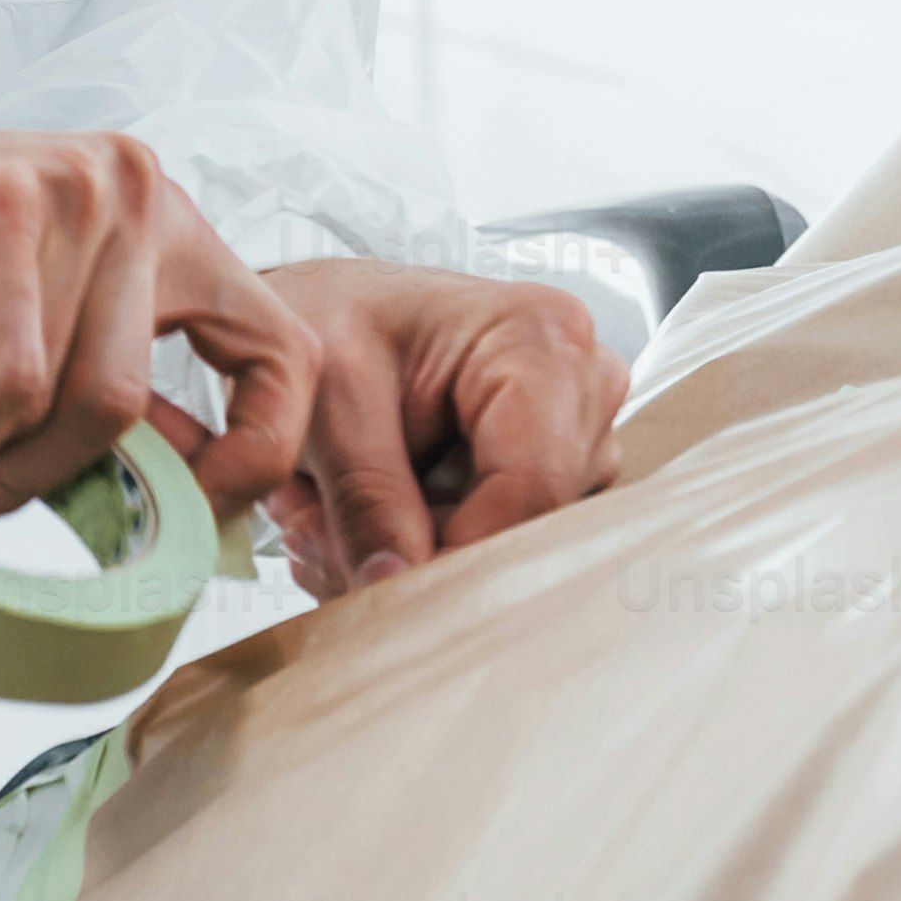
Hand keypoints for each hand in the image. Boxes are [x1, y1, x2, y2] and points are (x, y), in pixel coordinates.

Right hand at [0, 112, 300, 546]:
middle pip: (136, 405)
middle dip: (43, 479)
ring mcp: (72, 192)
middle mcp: (135, 192)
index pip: (281, 350)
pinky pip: (3, 385)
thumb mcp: (26, 323)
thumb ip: (99, 382)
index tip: (191, 513)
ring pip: (72, 404)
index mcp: (160, 219)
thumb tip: (174, 500)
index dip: (256, 452)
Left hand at [253, 261, 627, 599]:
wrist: (335, 315)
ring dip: (413, 552)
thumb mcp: (329, 403)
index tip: (379, 584)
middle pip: (529, 523)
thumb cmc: (337, 326)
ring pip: (513, 544)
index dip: (459, 551)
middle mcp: (584, 384)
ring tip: (328, 511)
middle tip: (315, 530)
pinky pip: (504, 544)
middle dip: (421, 550)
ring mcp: (579, 433)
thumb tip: (395, 586)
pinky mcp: (558, 471)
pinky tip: (371, 517)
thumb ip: (365, 496)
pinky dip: (425, 548)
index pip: (534, 485)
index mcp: (542, 338)